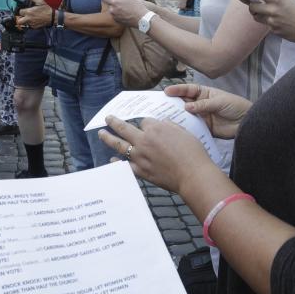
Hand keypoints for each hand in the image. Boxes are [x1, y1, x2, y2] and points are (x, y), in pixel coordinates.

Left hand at [18, 3, 53, 28]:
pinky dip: (30, 24)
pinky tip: (34, 21)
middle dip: (20, 18)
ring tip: (28, 18)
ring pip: (23, 24)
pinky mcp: (34, 27)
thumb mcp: (39, 1)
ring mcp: (31, 24)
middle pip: (19, 21)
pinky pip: (29, 26)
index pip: (20, 12)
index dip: (22, 10)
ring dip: (24, 21)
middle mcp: (29, 19)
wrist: (52, 17)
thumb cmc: (46, 9)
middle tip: (24, 16)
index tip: (24, 10)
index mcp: (29, 12)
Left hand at [99, 115, 213, 192]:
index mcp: (156, 129)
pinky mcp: (141, 171)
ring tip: (102, 133)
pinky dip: (116, 163)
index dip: (146, 123)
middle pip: (124, 128)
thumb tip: (163, 124)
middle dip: (114, 122)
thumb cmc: (193, 153)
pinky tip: (111, 160)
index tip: (148, 126)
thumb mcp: (184, 132)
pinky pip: (125, 166)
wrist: (192, 175)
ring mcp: (140, 156)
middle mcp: (144, 140)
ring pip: (119, 145)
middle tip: (108, 118)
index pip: (144, 121)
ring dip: (108, 138)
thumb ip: (170, 126)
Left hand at [102, 0, 153, 26]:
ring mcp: (114, 16)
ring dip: (115, 9)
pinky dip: (118, 14)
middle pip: (109, 4)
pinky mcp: (116, 21)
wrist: (141, 18)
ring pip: (112, 10)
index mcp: (114, 1)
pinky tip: (125, 14)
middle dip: (113, 3)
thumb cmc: (136, 6)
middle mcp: (112, 9)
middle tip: (120, 3)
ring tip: (124, 9)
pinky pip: (115, 16)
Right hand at [163, 84, 250, 139]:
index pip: (188, 90)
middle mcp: (200, 104)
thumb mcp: (220, 102)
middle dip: (173, 104)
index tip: (167, 91)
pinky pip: (193, 128)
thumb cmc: (235, 106)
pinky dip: (186, 129)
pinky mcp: (204, 128)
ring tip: (166, 119)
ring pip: (186, 116)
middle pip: (184, 103)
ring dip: (178, 117)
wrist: (247, 121)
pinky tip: (178, 130)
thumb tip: (187, 107)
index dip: (177, 90)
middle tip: (161, 106)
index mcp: (204, 93)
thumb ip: (204, 105)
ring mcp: (201, 116)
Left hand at [229, 0, 294, 46]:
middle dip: (251, 6)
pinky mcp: (273, 30)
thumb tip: (258, 0)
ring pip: (256, 17)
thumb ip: (272, 0)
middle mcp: (273, 9)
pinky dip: (268, 23)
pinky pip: (265, 25)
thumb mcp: (287, 0)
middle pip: (252, 6)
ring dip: (258, 14)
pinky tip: (280, 22)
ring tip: (270, 13)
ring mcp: (272, 21)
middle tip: (254, 4)